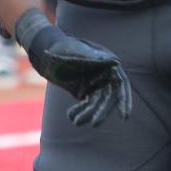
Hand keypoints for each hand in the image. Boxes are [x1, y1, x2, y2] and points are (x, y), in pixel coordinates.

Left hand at [15, 8, 132, 126]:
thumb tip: (116, 62)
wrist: (45, 51)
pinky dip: (81, 111)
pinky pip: (87, 104)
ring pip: (97, 103)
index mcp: (108, 64)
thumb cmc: (62, 47)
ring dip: (88, 113)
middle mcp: (105, 75)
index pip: (121, 85)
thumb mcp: (77, 52)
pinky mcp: (86, 90)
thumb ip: (95, 57)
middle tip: (94, 124)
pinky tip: (71, 116)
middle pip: (109, 98)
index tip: (124, 116)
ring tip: (76, 122)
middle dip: (102, 112)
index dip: (125, 101)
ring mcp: (96, 83)